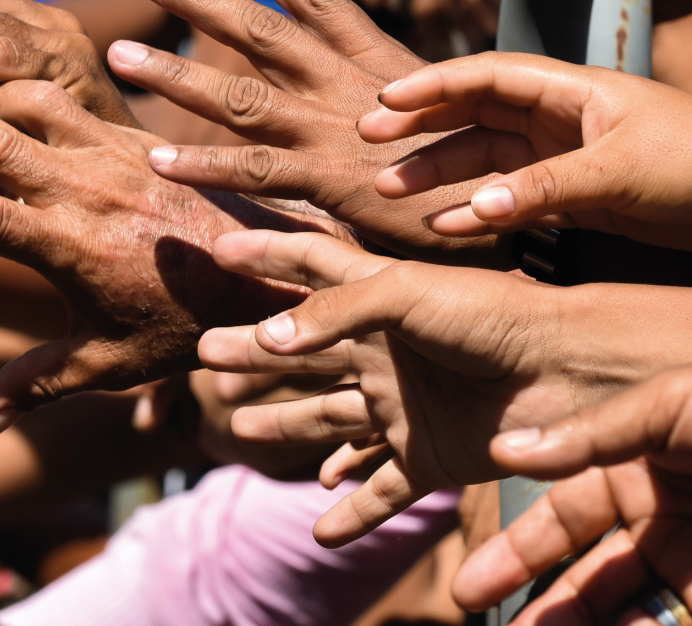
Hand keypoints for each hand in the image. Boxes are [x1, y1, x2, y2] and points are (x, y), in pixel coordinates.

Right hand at [0, 74, 334, 432]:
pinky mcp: (134, 137)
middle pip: (3, 145)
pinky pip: (71, 99)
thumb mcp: (112, 361)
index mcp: (76, 249)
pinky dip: (26, 90)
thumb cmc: (186, 322)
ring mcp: (116, 156)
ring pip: (35, 105)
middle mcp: (92, 193)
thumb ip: (42, 383)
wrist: (269, 273)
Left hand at [107, 0, 504, 265]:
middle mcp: (343, 84)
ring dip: (177, 72)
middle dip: (202, 0)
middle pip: (261, 32)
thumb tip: (358, 102)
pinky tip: (157, 157)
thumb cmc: (471, 164)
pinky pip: (251, 171)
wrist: (510, 211)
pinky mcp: (324, 180)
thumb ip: (381, 101)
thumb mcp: (429, 113)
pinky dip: (203, 165)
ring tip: (122, 52)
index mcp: (373, 61)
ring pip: (239, 95)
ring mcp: (329, 130)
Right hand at [197, 229, 691, 545]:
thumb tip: (268, 337)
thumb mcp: (409, 295)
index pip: (308, 265)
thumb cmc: (497, 317)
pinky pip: (380, 490)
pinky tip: (324, 530)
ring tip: (239, 430)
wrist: (572, 376)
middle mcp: (383, 351)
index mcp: (378, 299)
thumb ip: (337, 310)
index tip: (218, 246)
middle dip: (253, 351)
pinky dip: (354, 513)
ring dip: (284, 426)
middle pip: (301, 352)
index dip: (264, 253)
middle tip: (205, 353)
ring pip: (328, 420)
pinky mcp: (428, 456)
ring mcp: (402, 405)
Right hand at [358, 52, 691, 249]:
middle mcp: (557, 121)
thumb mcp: (620, 170)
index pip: (489, 76)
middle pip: (473, 115)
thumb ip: (546, 188)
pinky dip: (475, 214)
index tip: (387, 101)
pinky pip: (506, 204)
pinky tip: (444, 225)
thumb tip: (476, 208)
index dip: (435, 84)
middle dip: (421, 126)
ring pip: (482, 162)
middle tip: (370, 140)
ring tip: (390, 189)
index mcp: (572, 92)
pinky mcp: (566, 201)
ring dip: (437, 174)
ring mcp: (558, 161)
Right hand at [452, 366, 691, 623]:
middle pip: (587, 573)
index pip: (562, 517)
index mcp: (635, 461)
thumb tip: (500, 451)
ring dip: (574, 625)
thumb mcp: (667, 404)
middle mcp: (660, 512)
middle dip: (544, 608)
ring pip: (622, 606)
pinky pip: (667, 624)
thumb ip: (585, 431)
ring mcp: (690, 556)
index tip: (468, 588)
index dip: (513, 555)